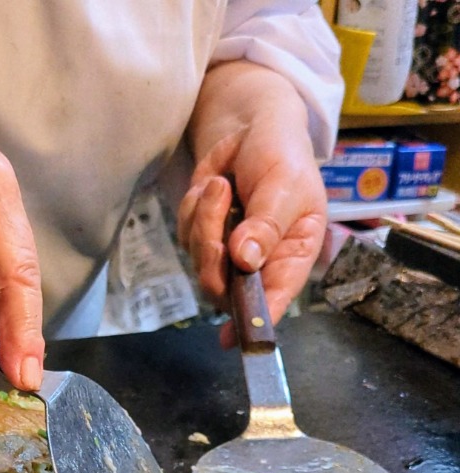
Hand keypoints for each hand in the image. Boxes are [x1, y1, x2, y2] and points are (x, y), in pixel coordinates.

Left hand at [178, 64, 327, 347]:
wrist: (251, 128)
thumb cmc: (282, 156)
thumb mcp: (285, 185)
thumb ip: (267, 224)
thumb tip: (246, 260)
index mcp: (293, 256)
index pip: (274, 297)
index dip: (255, 320)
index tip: (236, 337)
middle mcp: (260, 265)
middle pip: (224, 287)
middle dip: (213, 250)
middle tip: (220, 200)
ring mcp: (227, 255)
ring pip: (200, 260)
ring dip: (205, 218)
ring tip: (223, 184)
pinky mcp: (203, 238)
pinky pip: (185, 235)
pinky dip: (194, 208)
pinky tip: (213, 186)